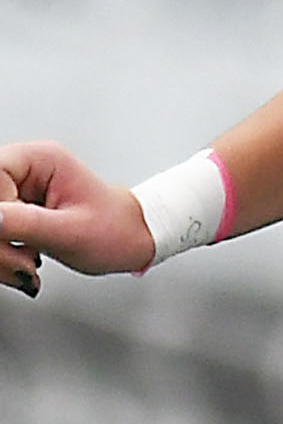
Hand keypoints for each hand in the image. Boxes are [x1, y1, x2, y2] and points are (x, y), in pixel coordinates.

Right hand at [0, 143, 153, 289]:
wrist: (130, 241)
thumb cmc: (114, 229)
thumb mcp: (70, 231)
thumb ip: (25, 223)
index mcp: (41, 160)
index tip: (13, 234)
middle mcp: (26, 171)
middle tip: (23, 259)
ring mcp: (17, 194)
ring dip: (0, 253)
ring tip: (28, 263)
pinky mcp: (13, 215)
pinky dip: (3, 257)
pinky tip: (26, 261)